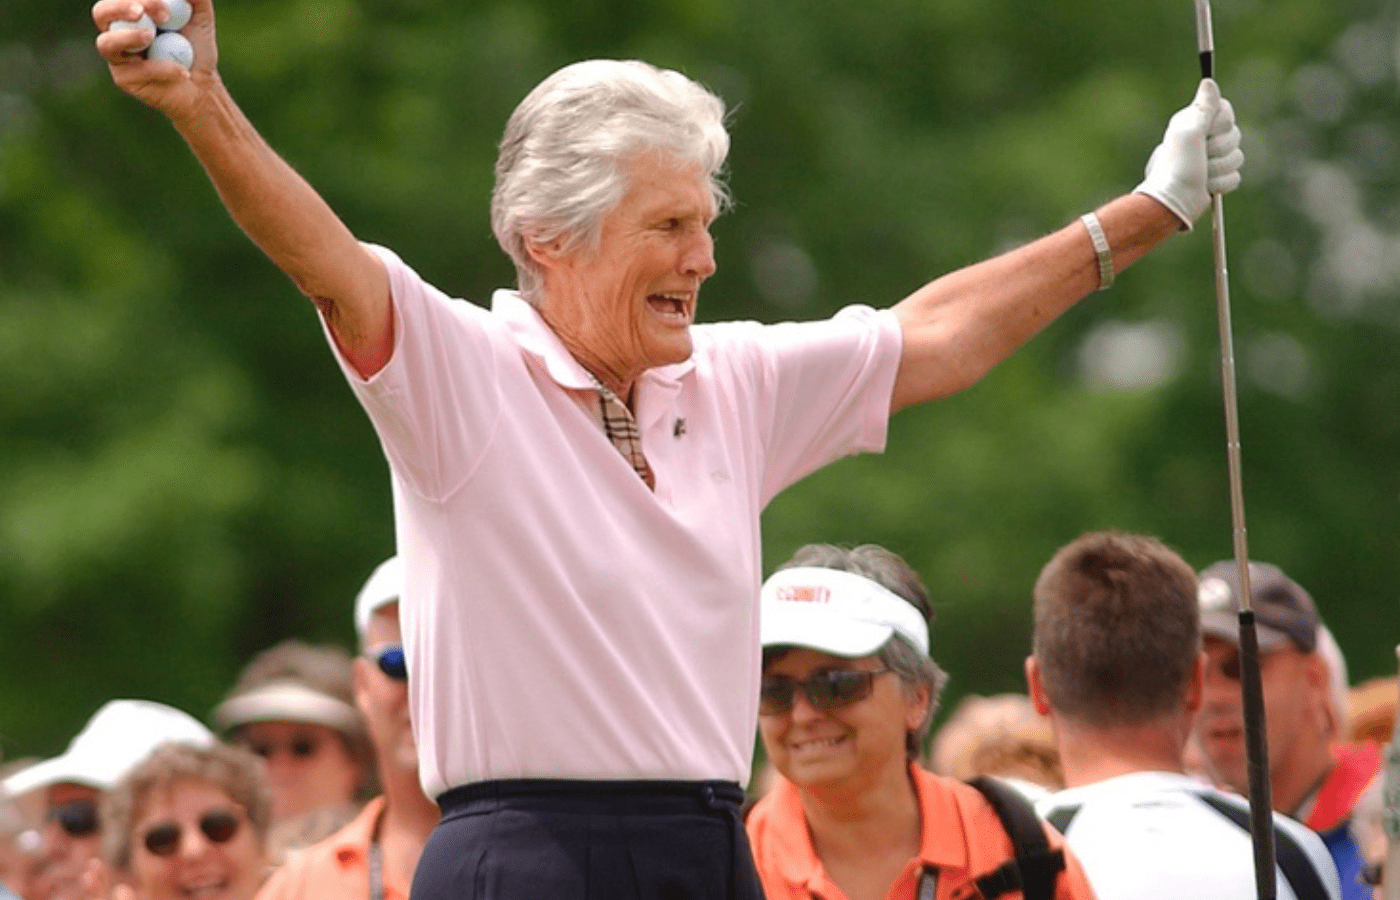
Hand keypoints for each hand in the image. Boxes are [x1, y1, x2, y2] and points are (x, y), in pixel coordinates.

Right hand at [92, 0, 218, 122]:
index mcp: (130, 11)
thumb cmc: (196, 47)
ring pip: (106, 43)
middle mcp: (117, 30)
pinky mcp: (124, 79)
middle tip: (142, 12)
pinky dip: (162, 68)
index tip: (164, 6)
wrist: (202, 84)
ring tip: (152, 37)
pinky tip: (183, 72)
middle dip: (120, 8)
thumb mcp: (201, 17)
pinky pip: (136, 71)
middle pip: (101, 12)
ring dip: (128, 37)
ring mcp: (117, 55)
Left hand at [1134, 78, 1243, 229]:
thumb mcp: (1188, 131)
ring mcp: (1210, 160)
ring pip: (1237, 157)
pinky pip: (1236, 176)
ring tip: (1201, 174)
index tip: (1207, 132)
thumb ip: (1202, 107)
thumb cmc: (1177, 166)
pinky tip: (1205, 186)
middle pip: (1235, 135)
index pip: (1226, 111)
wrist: (1172, 202)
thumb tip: (1208, 81)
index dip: (1221, 123)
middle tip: (1201, 156)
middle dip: (1220, 149)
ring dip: (1219, 168)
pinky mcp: (1217, 178)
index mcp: (1194, 123)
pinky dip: (1222, 183)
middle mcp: (1203, 138)